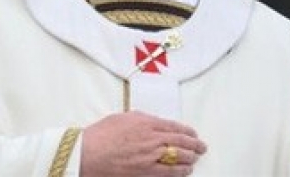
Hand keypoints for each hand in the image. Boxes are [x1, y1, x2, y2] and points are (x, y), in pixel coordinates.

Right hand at [80, 111, 205, 176]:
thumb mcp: (120, 118)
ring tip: (195, 158)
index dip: (186, 130)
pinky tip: (186, 170)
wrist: (88, 153)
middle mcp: (151, 138)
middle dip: (194, 144)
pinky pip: (170, 172)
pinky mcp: (147, 171)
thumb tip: (149, 120)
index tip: (192, 133)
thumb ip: (138, 117)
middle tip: (201, 146)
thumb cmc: (100, 135)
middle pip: (180, 140)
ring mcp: (150, 155)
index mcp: (145, 122)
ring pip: (179, 156)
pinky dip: (181, 171)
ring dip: (190, 157)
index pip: (173, 126)